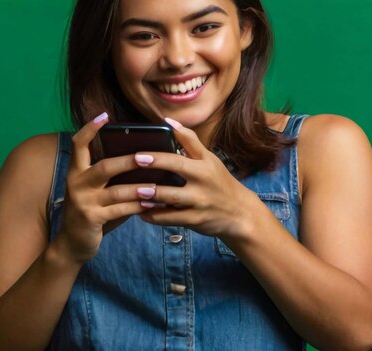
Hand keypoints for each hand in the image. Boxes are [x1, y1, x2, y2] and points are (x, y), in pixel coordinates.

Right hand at [54, 113, 151, 262]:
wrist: (73, 244)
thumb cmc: (92, 211)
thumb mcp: (96, 190)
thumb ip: (112, 177)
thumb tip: (145, 159)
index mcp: (76, 172)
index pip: (78, 144)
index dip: (90, 128)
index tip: (104, 115)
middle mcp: (76, 183)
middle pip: (105, 166)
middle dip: (128, 161)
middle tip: (148, 156)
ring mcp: (83, 201)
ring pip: (117, 191)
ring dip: (140, 188)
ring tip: (159, 186)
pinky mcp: (91, 218)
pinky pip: (120, 210)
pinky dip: (138, 207)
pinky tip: (153, 204)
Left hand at [136, 118, 258, 237]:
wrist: (239, 212)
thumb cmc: (219, 181)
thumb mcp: (209, 159)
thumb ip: (189, 140)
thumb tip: (168, 121)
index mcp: (203, 166)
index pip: (178, 160)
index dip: (157, 158)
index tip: (138, 155)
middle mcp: (202, 184)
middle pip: (173, 180)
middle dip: (151, 176)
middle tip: (132, 171)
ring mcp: (198, 204)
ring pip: (170, 201)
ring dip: (149, 198)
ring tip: (132, 193)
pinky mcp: (195, 220)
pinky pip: (171, 219)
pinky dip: (154, 216)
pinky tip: (141, 212)